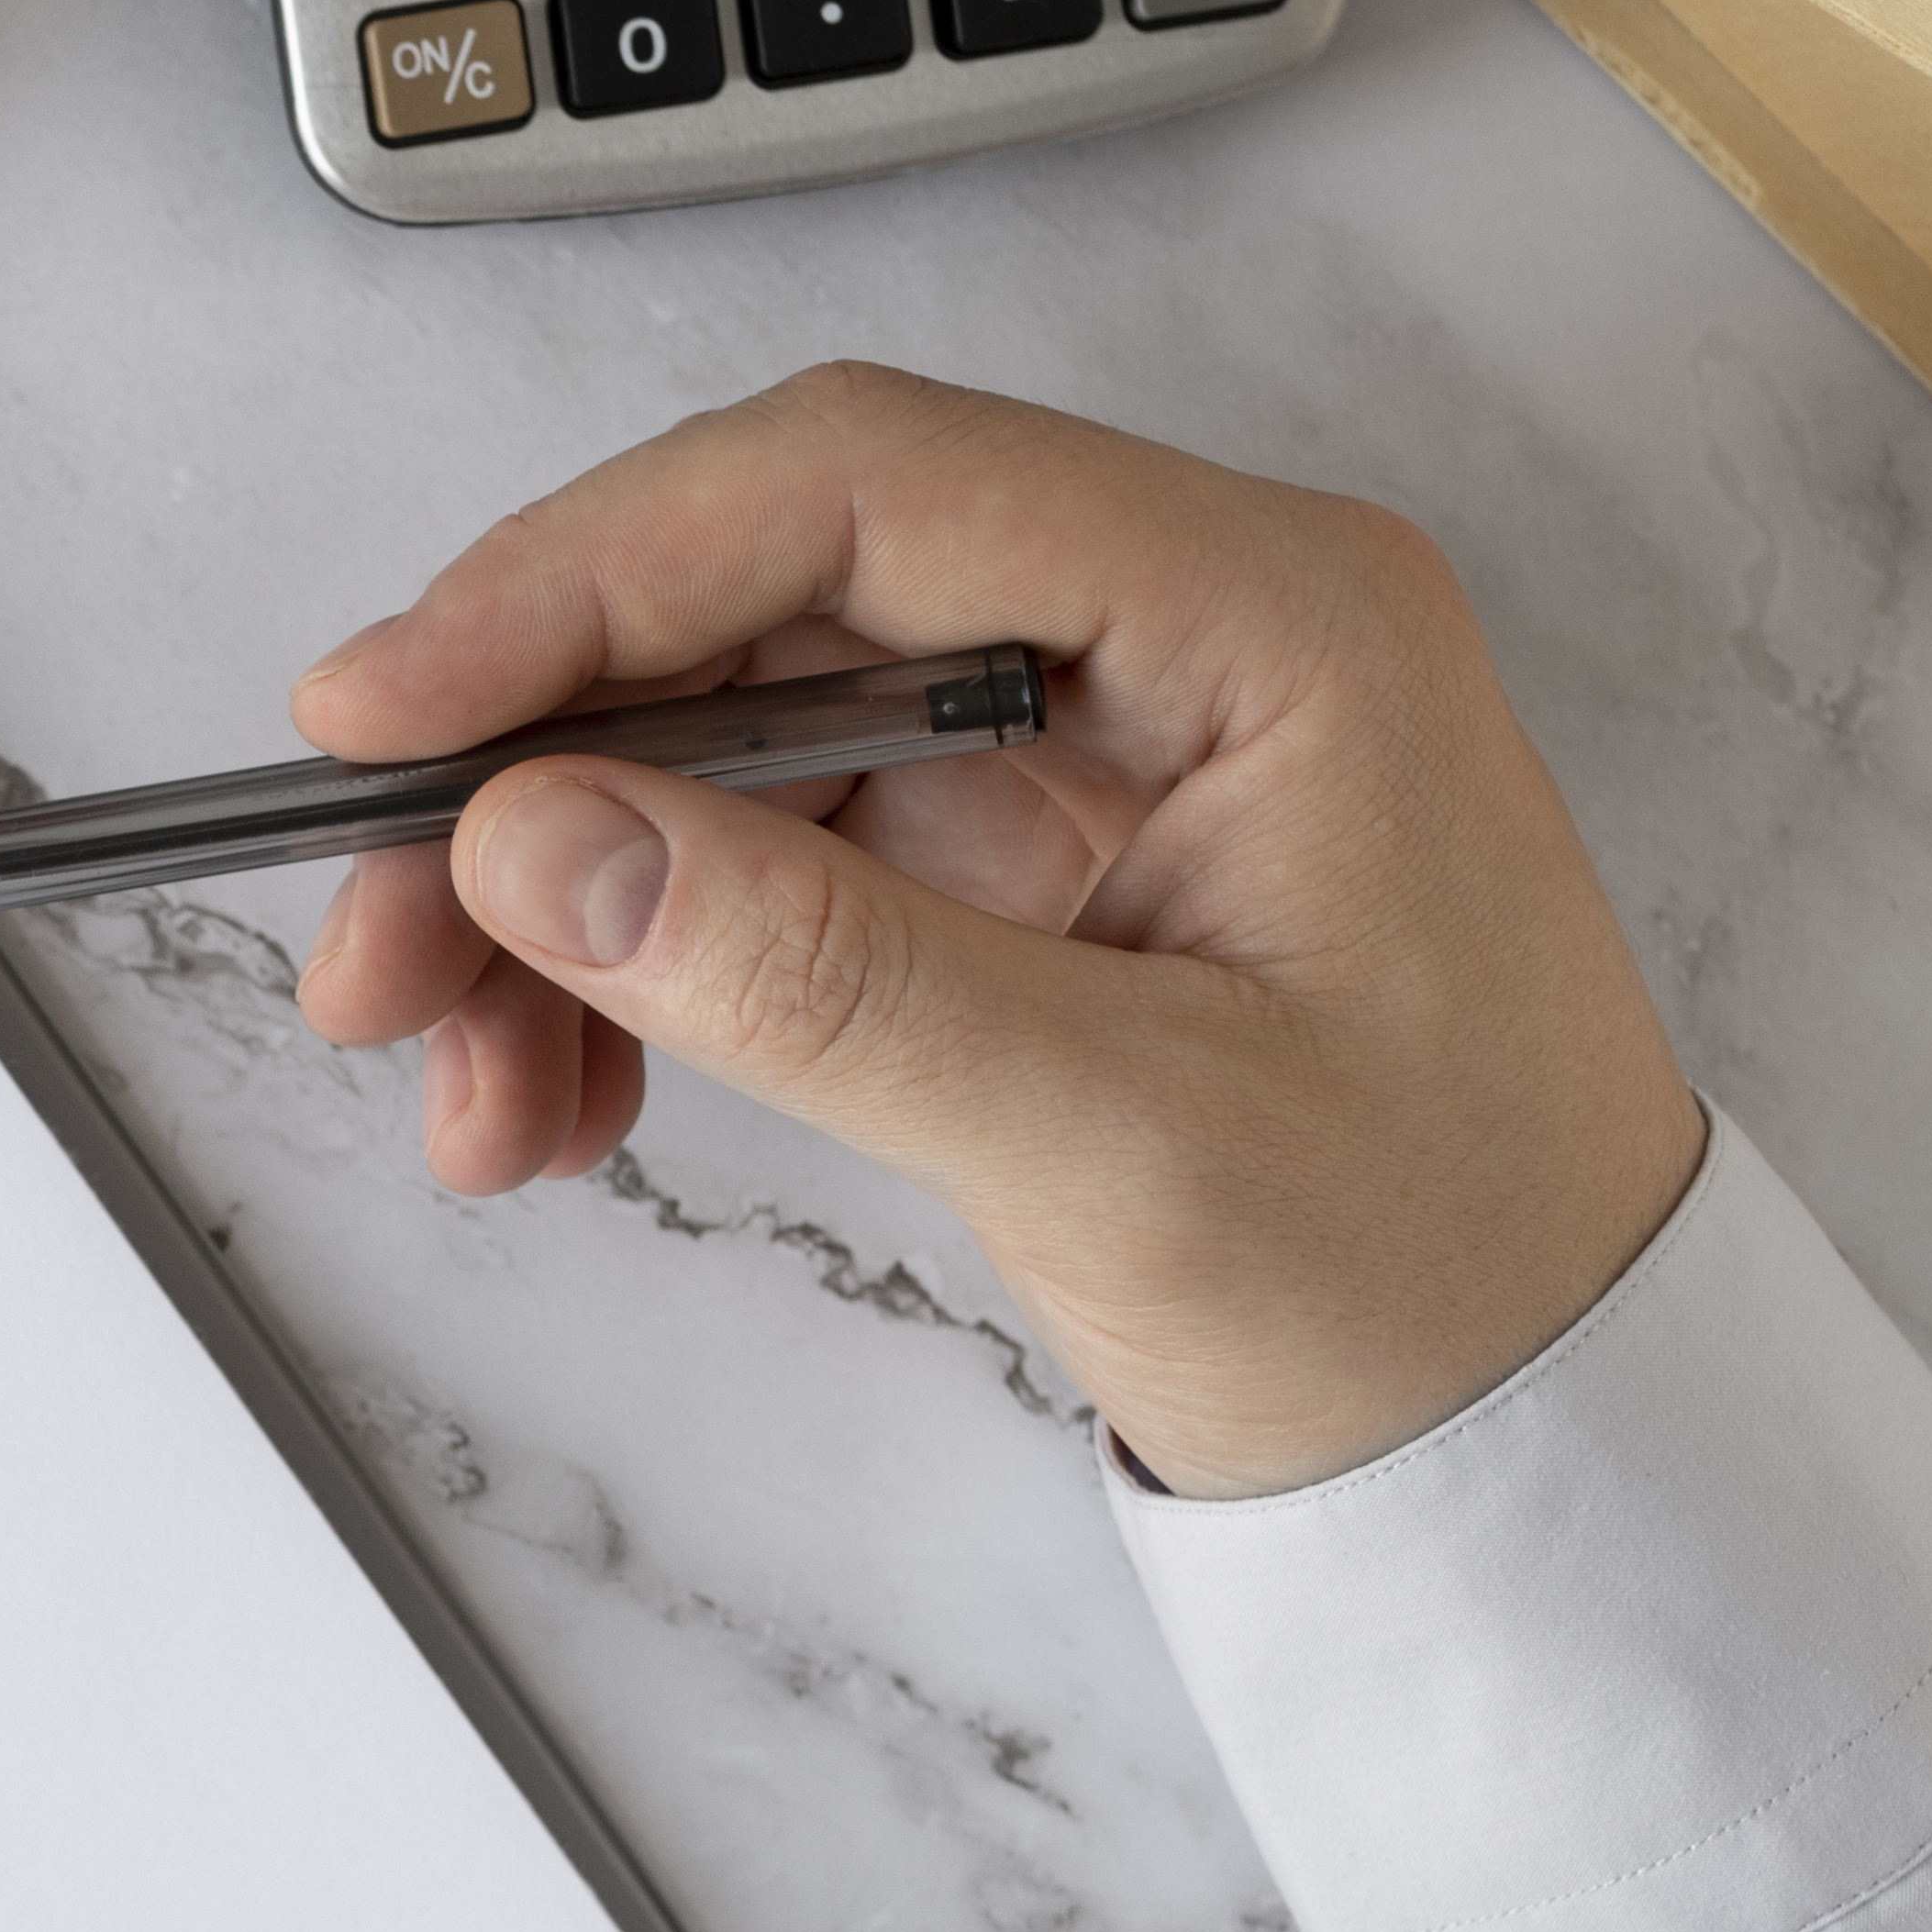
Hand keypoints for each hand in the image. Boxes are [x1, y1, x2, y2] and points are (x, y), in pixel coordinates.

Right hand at [283, 365, 1705, 1495]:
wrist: (1564, 1441)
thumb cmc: (1447, 1283)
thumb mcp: (1131, 1143)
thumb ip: (826, 979)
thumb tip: (541, 842)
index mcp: (1267, 618)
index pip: (857, 489)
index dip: (586, 575)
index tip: (384, 713)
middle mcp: (1170, 636)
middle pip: (755, 607)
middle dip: (529, 772)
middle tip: (367, 943)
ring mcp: (1092, 752)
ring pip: (728, 743)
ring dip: (552, 901)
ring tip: (460, 1090)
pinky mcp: (1027, 869)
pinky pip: (769, 866)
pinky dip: (635, 972)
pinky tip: (557, 1099)